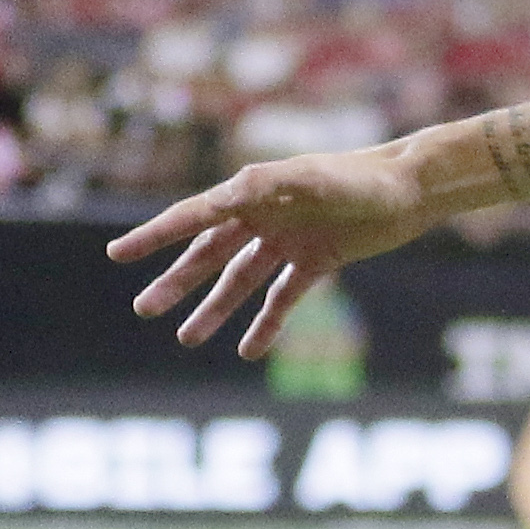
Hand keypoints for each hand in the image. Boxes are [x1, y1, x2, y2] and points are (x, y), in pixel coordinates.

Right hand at [107, 144, 434, 357]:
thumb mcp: (311, 180)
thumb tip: (222, 198)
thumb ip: (266, 188)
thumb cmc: (360, 178)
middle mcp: (264, 217)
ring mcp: (289, 242)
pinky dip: (267, 324)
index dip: (154, 237)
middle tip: (144, 310)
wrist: (410, 190)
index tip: (119, 254)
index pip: (192, 218)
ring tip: (187, 339)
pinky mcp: (318, 262)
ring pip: (240, 281)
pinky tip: (248, 351)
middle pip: (208, 256)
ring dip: (214, 310)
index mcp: (252, 193)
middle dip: (176, 283)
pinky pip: (283, 298)